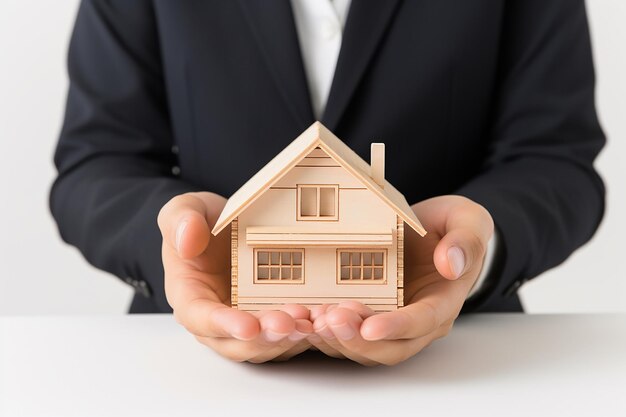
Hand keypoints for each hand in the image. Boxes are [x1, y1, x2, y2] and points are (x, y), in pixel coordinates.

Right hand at [158, 192, 312, 362]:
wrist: (227, 225)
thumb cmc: (202, 221)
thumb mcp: (185, 209)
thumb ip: (180, 221)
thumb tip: (186, 242)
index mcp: (189, 295)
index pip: (201, 318)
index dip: (224, 325)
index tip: (248, 326)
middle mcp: (214, 319)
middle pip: (235, 343)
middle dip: (263, 338)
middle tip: (289, 324)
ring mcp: (243, 323)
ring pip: (262, 346)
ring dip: (285, 340)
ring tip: (308, 323)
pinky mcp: (268, 321)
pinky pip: (282, 337)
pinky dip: (300, 334)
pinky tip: (319, 321)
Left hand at [308, 195, 493, 365]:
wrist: (434, 233)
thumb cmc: (452, 228)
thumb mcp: (468, 221)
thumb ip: (465, 241)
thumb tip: (450, 263)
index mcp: (443, 300)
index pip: (423, 322)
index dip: (397, 327)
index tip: (370, 327)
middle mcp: (418, 321)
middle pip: (391, 348)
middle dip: (359, 341)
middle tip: (330, 320)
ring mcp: (392, 322)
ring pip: (366, 348)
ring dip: (339, 340)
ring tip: (314, 320)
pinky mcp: (370, 316)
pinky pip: (349, 335)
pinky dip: (328, 333)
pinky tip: (306, 319)